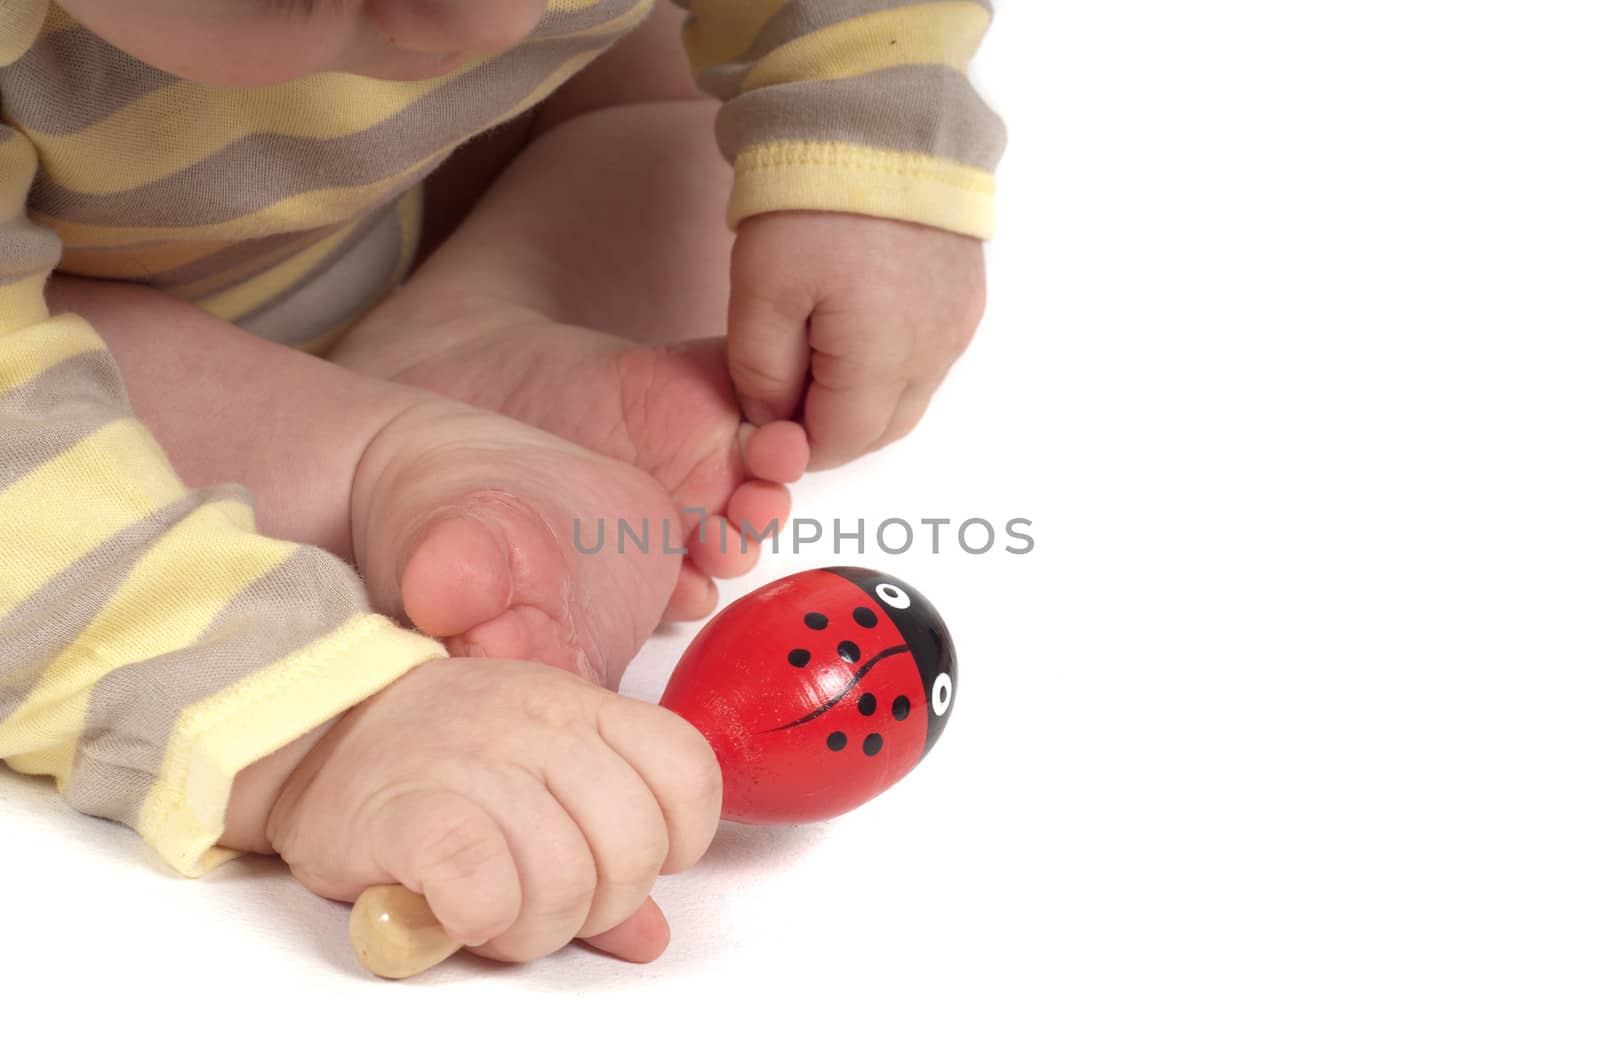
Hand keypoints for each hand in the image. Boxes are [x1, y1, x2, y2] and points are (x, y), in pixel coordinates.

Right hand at [259, 658, 721, 963]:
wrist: (314, 727)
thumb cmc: (435, 756)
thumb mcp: (538, 775)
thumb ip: (601, 852)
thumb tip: (649, 937)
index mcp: (584, 709)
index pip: (686, 772)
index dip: (675, 840)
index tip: (626, 865)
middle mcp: (541, 726)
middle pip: (632, 845)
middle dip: (600, 903)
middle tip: (547, 904)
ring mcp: (477, 762)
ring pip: (565, 878)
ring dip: (534, 926)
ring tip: (494, 914)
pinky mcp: (410, 811)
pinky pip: (483, 882)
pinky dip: (482, 916)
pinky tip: (458, 913)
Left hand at [728, 211, 986, 469]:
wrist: (878, 119)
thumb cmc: (814, 203)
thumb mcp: (761, 290)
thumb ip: (760, 371)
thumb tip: (771, 419)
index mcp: (885, 360)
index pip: (840, 443)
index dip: (794, 443)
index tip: (760, 413)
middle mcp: (935, 353)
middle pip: (880, 430)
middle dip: (830, 426)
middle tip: (782, 389)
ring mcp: (957, 326)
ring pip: (907, 399)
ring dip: (862, 398)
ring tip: (815, 350)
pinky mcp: (966, 298)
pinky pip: (928, 359)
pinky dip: (890, 365)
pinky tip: (853, 326)